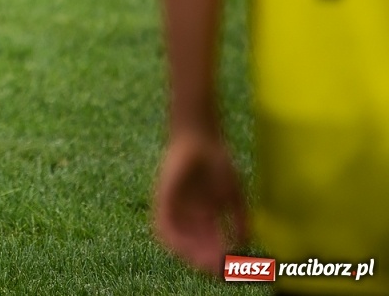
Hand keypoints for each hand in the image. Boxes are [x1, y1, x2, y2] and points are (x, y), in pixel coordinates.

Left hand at [153, 130, 246, 272]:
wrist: (200, 137)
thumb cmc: (218, 162)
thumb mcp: (232, 195)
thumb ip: (239, 219)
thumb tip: (245, 244)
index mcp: (203, 214)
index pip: (210, 242)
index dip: (219, 257)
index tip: (230, 267)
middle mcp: (187, 214)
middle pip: (195, 244)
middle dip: (207, 259)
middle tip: (219, 269)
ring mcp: (174, 206)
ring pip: (179, 239)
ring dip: (191, 254)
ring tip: (205, 263)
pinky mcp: (162, 198)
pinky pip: (162, 225)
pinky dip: (173, 239)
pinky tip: (184, 250)